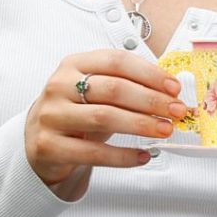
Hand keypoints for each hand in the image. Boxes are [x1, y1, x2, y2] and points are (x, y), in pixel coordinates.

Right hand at [26, 50, 195, 199]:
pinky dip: (123, 156)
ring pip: (104, 118)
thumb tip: (172, 91)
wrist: (40, 140)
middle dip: (152, 100)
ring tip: (165, 130)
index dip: (149, 73)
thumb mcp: (98, 92)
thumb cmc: (77, 112)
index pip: (117, 60)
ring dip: (141, 125)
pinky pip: (93, 153)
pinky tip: (143, 155)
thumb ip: (129, 86)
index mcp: (74, 64)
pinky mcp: (49, 145)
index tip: (174, 87)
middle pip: (114, 89)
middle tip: (177, 111)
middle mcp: (59, 86)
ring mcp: (52, 115)